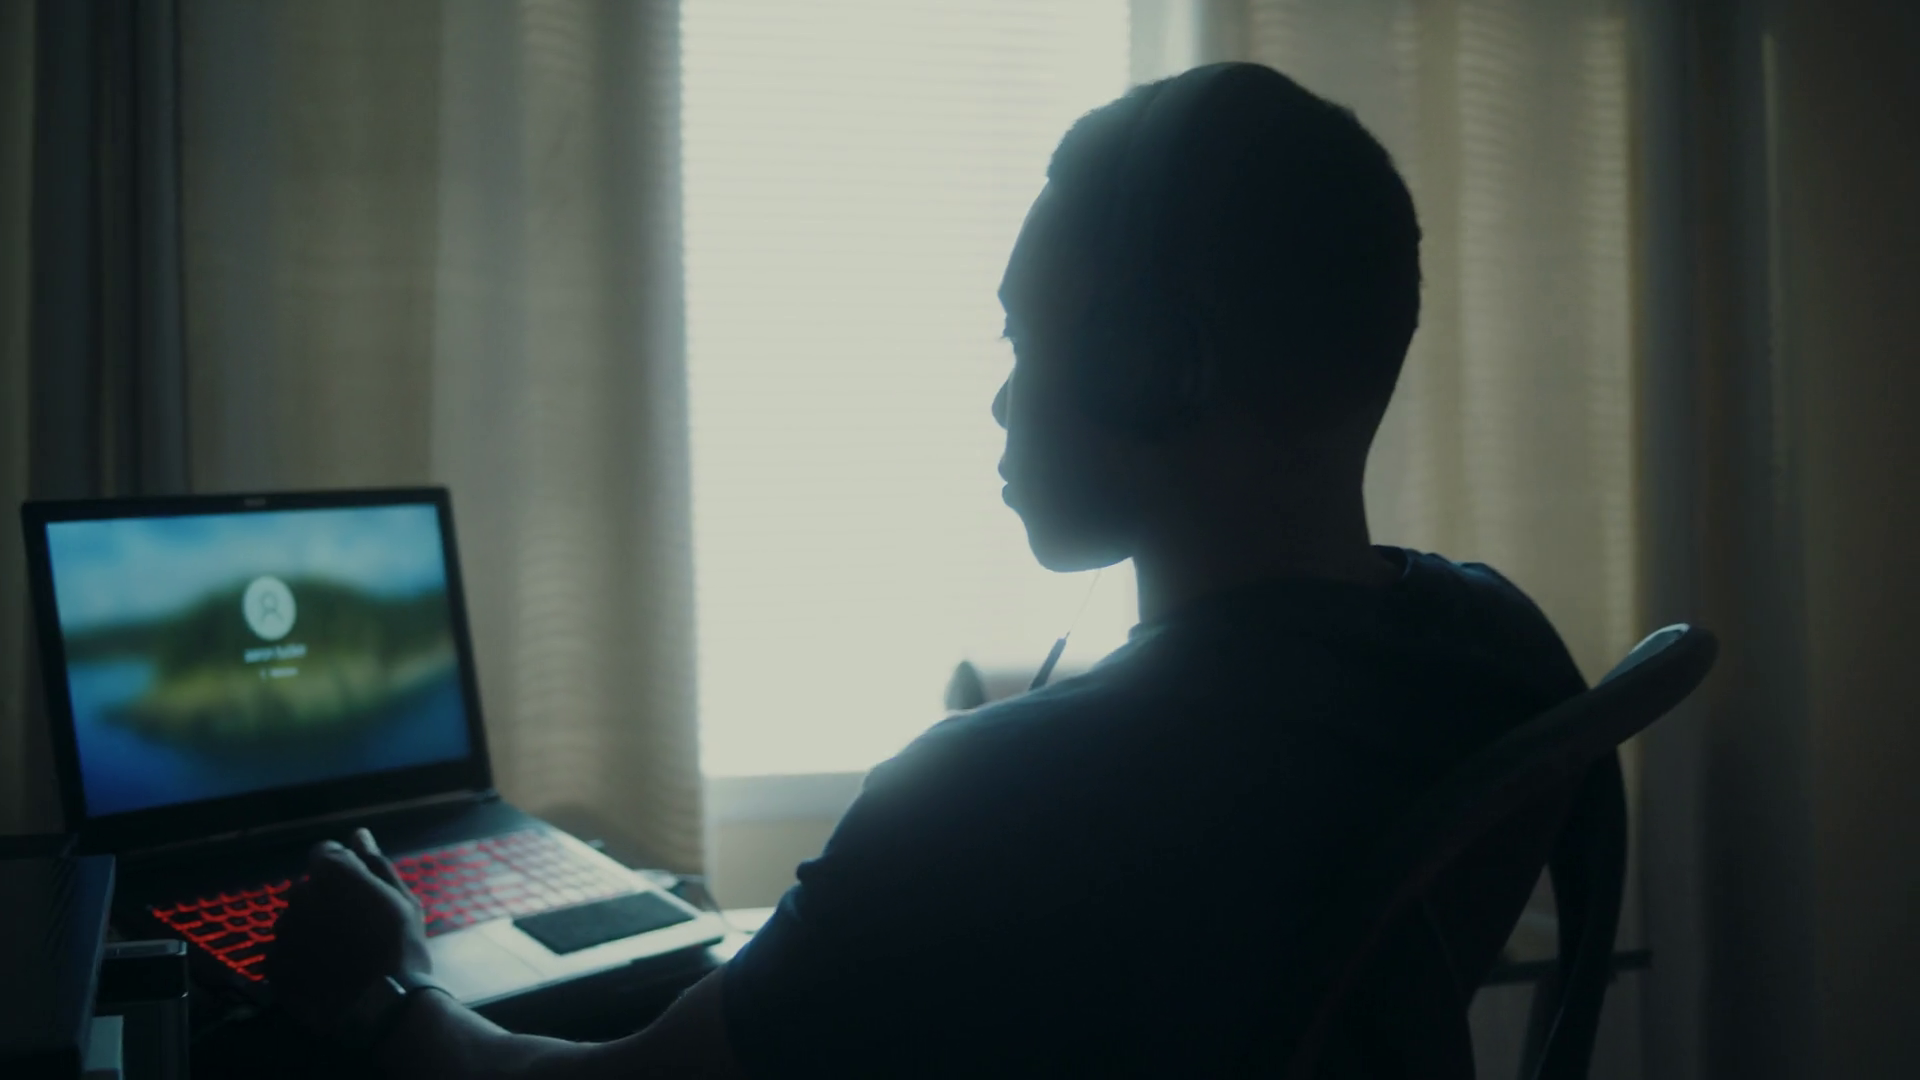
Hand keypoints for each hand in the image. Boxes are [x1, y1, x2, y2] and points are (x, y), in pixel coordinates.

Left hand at [269, 827, 432, 1032]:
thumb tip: (359, 835)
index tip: (360, 891)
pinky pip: (282, 952)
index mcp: (331, 873)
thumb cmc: (399, 946)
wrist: (380, 1006)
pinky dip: (298, 957)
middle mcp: (299, 895)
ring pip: (294, 920)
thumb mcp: (402, 899)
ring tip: (339, 953)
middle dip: (325, 899)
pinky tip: (323, 971)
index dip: (344, 870)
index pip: (325, 853)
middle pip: (307, 888)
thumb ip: (374, 863)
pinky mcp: (272, 965)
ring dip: (310, 928)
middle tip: (354, 925)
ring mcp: (282, 932)